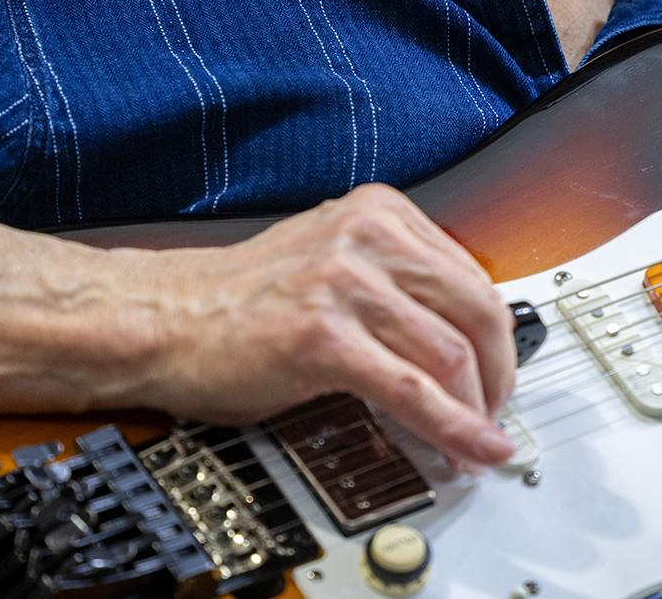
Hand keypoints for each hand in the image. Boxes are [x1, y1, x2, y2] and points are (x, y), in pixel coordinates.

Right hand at [134, 185, 517, 470]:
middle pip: (477, 311)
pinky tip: (465, 449)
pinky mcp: (322, 335)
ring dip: (478, 412)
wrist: (160, 320)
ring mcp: (345, 283)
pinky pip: (410, 390)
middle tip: (497, 415)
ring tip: (479, 443)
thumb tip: (462, 338)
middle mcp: (368, 236)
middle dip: (500, 376)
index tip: (501, 374)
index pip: (473, 276)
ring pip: (451, 354)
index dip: (499, 338)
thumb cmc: (239, 302)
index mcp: (379, 212)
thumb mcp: (332, 263)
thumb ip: (395, 283)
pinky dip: (451, 428)